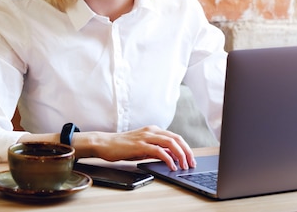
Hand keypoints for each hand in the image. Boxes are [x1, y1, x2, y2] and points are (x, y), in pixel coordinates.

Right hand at [78, 125, 195, 170]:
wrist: (105, 144)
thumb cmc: (122, 146)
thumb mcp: (143, 148)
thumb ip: (157, 150)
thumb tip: (171, 157)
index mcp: (153, 130)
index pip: (175, 137)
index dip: (185, 148)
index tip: (190, 159)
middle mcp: (152, 131)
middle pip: (176, 139)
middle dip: (187, 151)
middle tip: (191, 163)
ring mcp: (146, 137)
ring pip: (170, 143)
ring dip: (180, 155)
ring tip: (184, 166)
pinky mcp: (140, 145)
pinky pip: (159, 151)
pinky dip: (168, 159)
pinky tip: (171, 166)